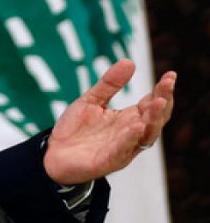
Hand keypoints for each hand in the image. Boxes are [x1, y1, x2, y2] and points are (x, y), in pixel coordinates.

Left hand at [43, 58, 175, 185]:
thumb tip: (129, 61)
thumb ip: (110, 84)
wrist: (52, 154)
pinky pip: (122, 149)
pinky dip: (130, 138)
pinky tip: (136, 127)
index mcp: (129, 119)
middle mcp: (130, 135)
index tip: (170, 74)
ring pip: (145, 136)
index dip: (162, 90)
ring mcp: (122, 149)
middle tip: (168, 83)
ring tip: (159, 102)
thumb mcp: (91, 100)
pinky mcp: (107, 161)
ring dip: (153, 119)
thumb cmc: (75, 129)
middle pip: (154, 119)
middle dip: (162, 101)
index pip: (151, 104)